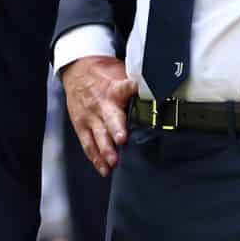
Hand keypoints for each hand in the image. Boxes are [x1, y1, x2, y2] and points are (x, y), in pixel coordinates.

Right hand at [60, 55, 135, 175]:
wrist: (77, 72)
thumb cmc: (103, 75)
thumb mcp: (121, 72)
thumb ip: (136, 85)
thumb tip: (162, 91)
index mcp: (114, 89)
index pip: (126, 88)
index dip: (133, 91)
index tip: (141, 95)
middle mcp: (101, 105)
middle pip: (109, 118)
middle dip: (115, 129)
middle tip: (122, 140)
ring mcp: (90, 117)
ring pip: (97, 135)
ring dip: (105, 149)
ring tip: (113, 162)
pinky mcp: (81, 126)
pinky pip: (88, 144)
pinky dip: (95, 158)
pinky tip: (104, 169)